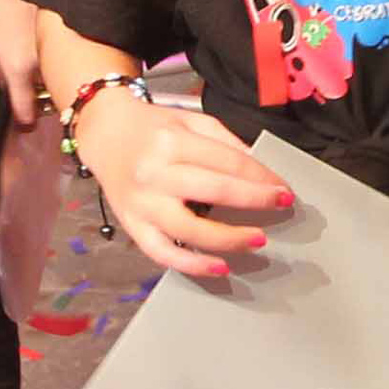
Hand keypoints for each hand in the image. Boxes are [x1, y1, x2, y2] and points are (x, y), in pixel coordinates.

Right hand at [78, 94, 292, 281]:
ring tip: (257, 240)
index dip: (261, 177)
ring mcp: (142, 203)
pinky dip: (192, 265)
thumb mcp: (191, 121)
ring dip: (228, 238)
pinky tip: (219, 267)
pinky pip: (162, 252)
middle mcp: (155, 172)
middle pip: (214, 190)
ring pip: (189, 229)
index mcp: (172, 141)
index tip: (283, 188)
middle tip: (282, 206)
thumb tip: (261, 171)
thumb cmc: (152, 128)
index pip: (228, 161)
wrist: (105, 134)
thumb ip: (227, 143)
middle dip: (254, 200)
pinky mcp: (132, 225)